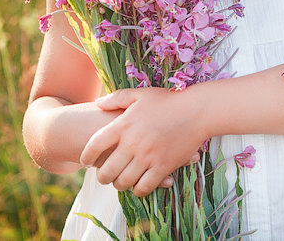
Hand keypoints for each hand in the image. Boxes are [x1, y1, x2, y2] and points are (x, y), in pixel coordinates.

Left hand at [79, 87, 206, 196]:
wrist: (197, 110)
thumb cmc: (168, 100)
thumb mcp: (140, 94)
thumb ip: (116, 97)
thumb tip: (97, 102)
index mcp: (123, 125)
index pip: (94, 146)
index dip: (86, 156)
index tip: (85, 161)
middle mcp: (132, 143)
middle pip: (106, 171)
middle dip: (102, 176)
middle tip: (104, 175)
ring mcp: (148, 157)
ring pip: (123, 182)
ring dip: (119, 185)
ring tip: (121, 181)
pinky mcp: (163, 167)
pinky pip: (144, 187)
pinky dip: (138, 189)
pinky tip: (139, 185)